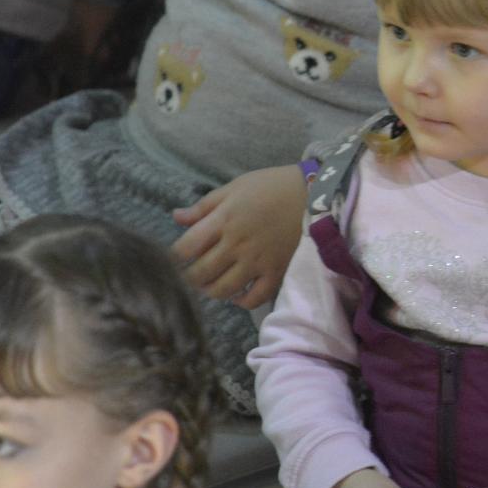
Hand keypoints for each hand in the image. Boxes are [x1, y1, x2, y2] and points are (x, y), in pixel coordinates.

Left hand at [171, 164, 305, 307]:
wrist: (313, 194)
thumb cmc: (271, 186)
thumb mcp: (234, 187)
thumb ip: (204, 206)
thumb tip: (176, 218)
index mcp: (222, 220)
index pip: (185, 248)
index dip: (174, 256)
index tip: (176, 257)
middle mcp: (236, 245)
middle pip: (200, 273)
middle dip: (188, 276)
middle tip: (189, 274)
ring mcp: (257, 262)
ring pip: (222, 289)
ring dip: (210, 290)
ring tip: (209, 284)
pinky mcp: (276, 272)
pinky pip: (254, 298)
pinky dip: (241, 301)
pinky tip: (236, 295)